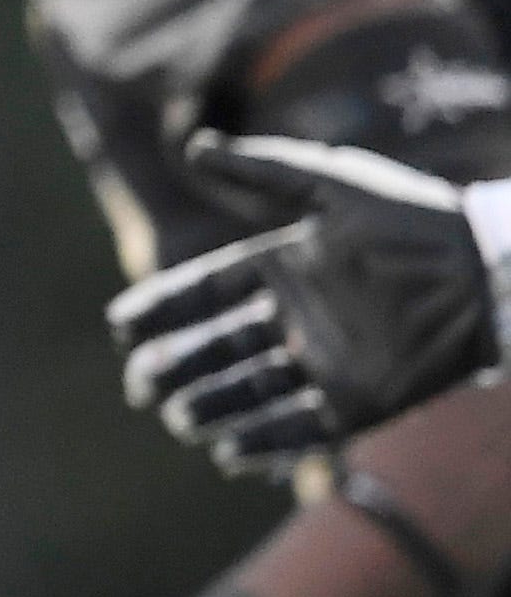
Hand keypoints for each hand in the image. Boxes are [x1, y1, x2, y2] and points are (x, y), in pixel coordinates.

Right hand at [110, 135, 510, 471]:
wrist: (488, 272)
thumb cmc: (414, 220)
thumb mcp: (333, 185)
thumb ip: (262, 170)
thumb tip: (193, 147)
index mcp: (283, 268)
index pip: (206, 293)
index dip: (163, 309)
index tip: (122, 325)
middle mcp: (297, 319)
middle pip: (217, 349)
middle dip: (174, 368)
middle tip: (141, 385)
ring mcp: (326, 362)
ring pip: (251, 392)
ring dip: (212, 408)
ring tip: (180, 419)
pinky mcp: (361, 401)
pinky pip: (302, 429)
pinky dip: (265, 442)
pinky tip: (230, 450)